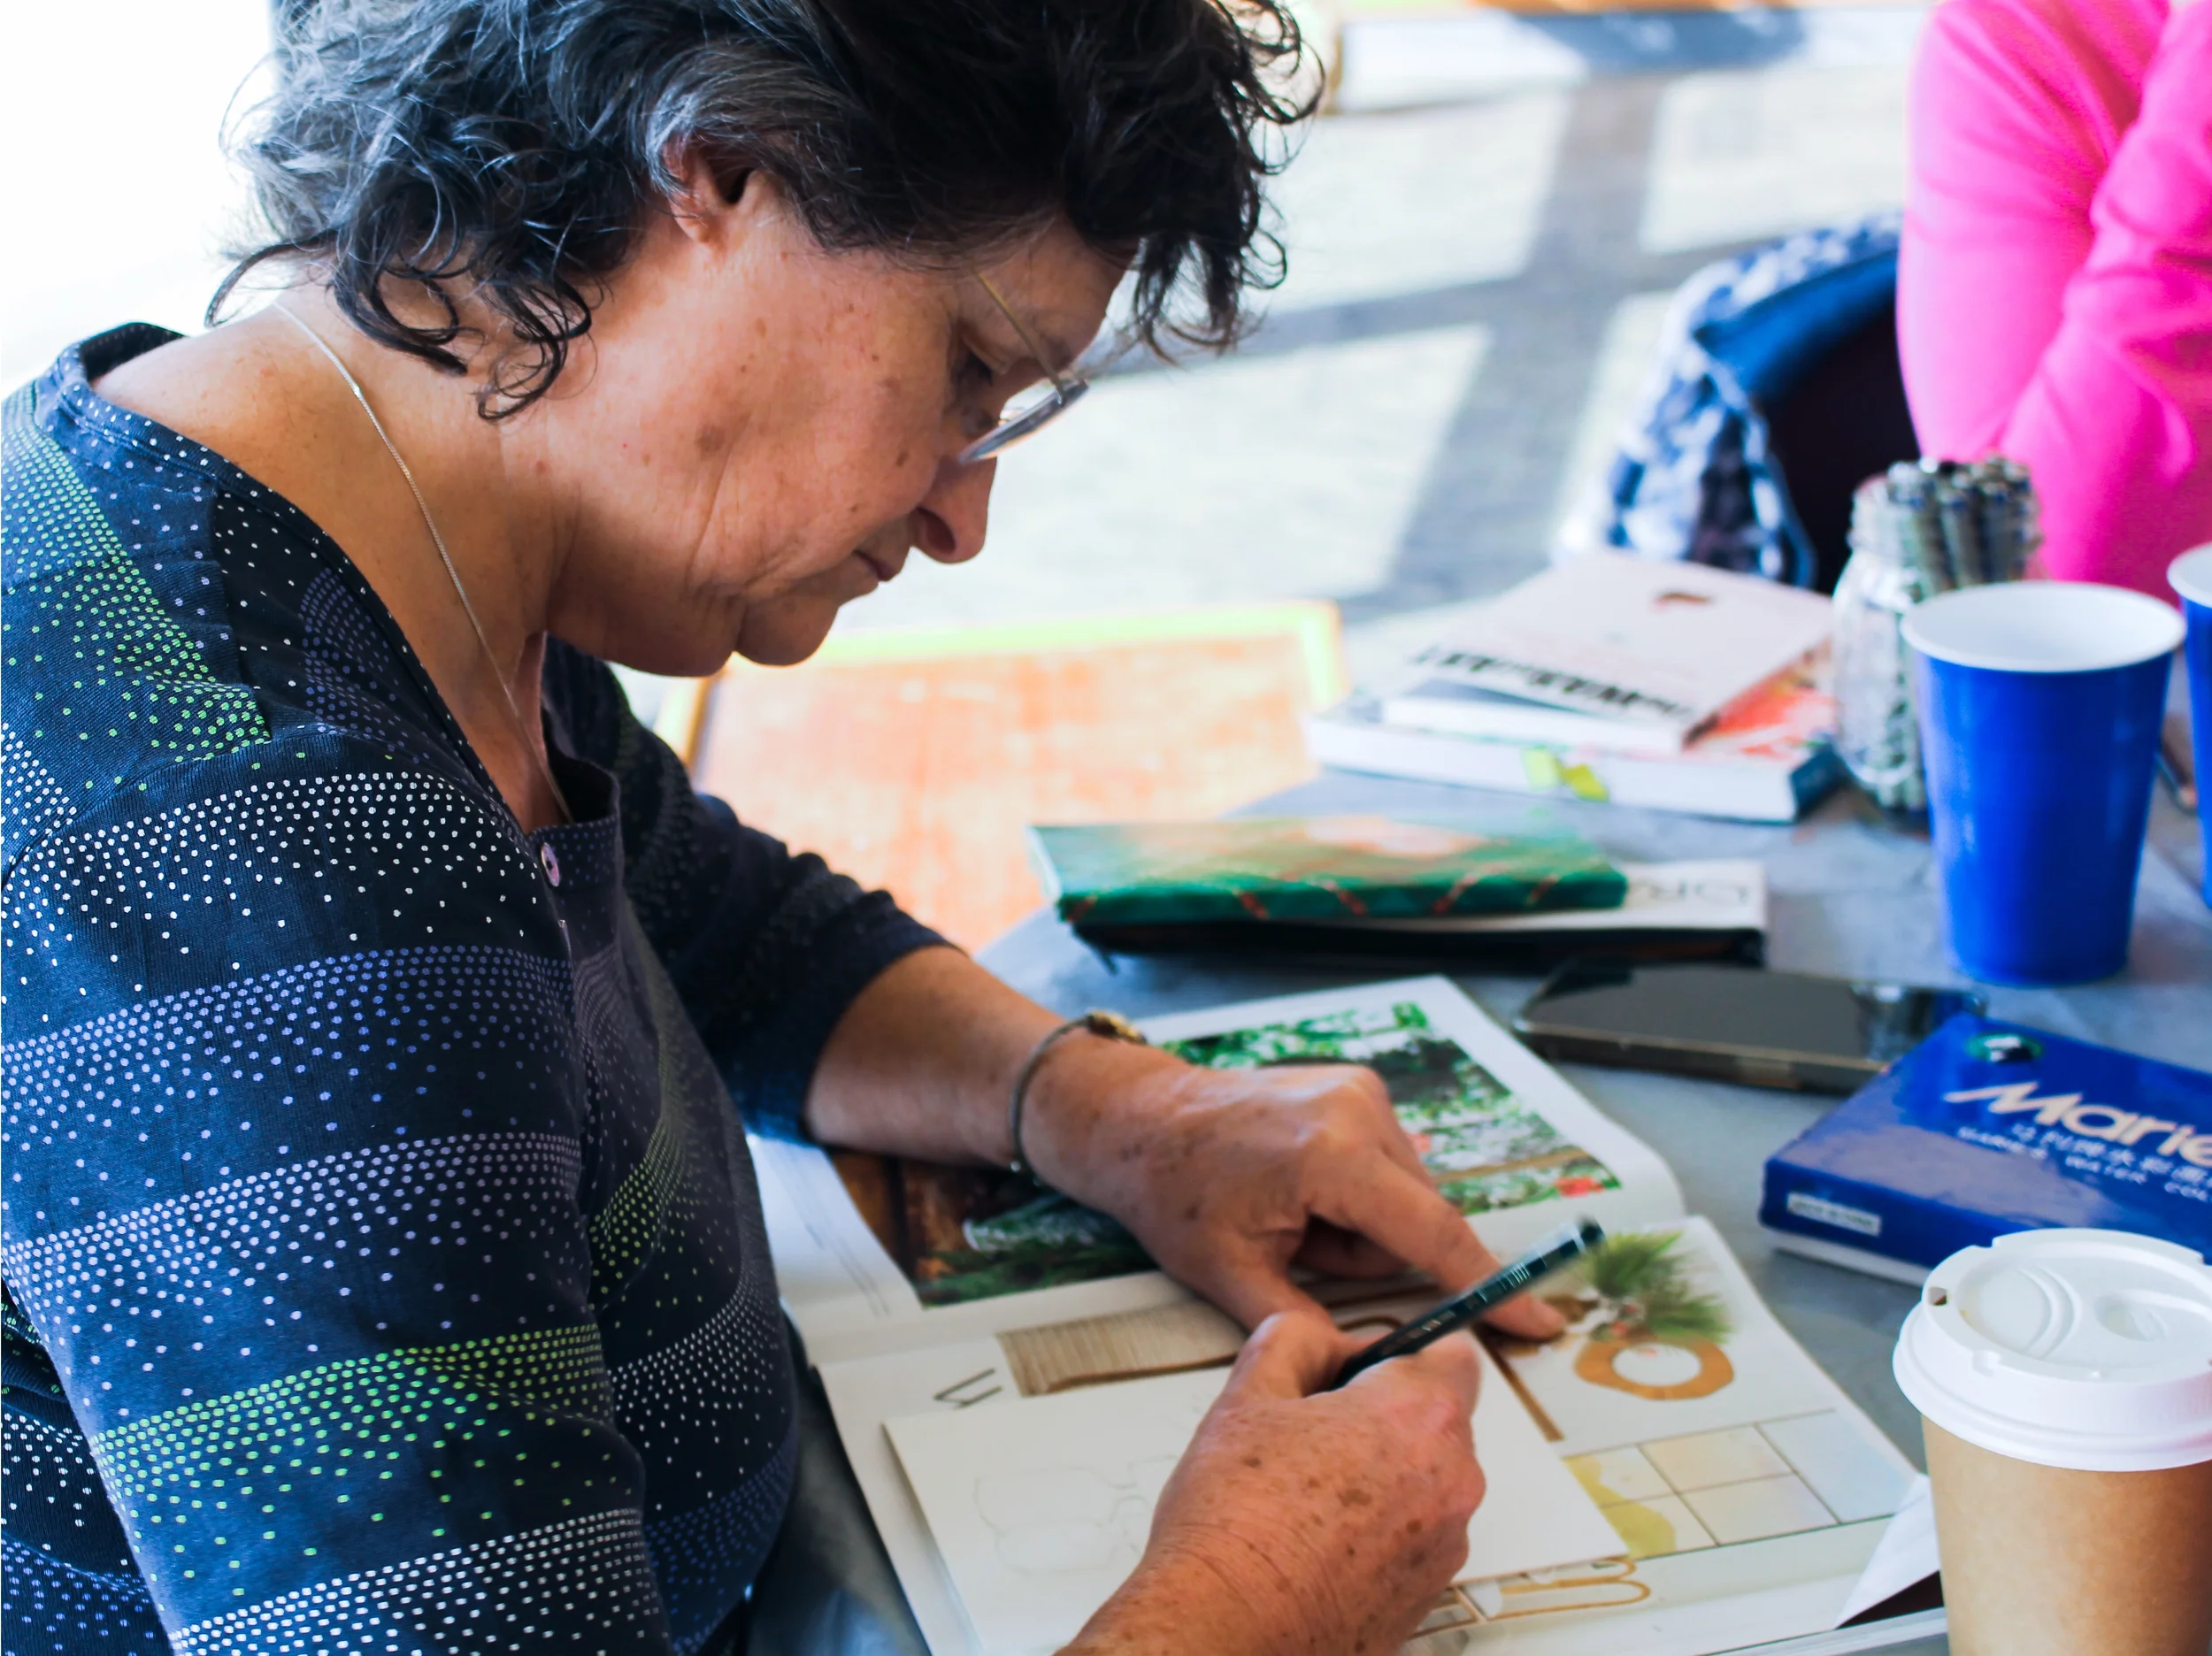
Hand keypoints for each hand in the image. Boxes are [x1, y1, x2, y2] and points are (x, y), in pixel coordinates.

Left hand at [1026, 1041, 1564, 1339]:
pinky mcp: (1357, 1088)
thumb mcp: (1233, 1275)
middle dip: (1370, 1255)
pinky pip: (1387, 1166)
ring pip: (1404, 1197)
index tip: (1539, 1325)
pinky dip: (1356, 1194)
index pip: (1434, 1236)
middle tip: (1293, 1249)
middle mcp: (1360, 1111)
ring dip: (1361, 1226)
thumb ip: (1311, 1327)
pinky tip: (1298, 1190)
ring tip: (1289, 1216)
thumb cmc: (1174, 1193)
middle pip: (1416, 1221)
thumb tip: (1369, 1368)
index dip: (1489, 1290)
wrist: (1140, 1120)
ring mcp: (1361, 1091)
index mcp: (1333, 1156)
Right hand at [1066, 1312, 1483, 1655]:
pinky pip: (1416, 1534)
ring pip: (1426, 1479)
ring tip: (1305, 1492)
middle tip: (1311, 1430)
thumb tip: (1325, 1340)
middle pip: (1437, 1419)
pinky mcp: (1429, 1591)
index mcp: (1419, 1414)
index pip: (1453, 1352)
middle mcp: (1453, 1478)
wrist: (1228, 1626)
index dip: (1401, 1352)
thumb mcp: (1248, 1393)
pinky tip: (1318, 1538)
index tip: (1359, 1369)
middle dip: (1383, 1415)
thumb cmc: (1235, 1520)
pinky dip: (1381, 1528)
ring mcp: (1447, 1542)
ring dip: (1383, 1473)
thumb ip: (1296, 1338)